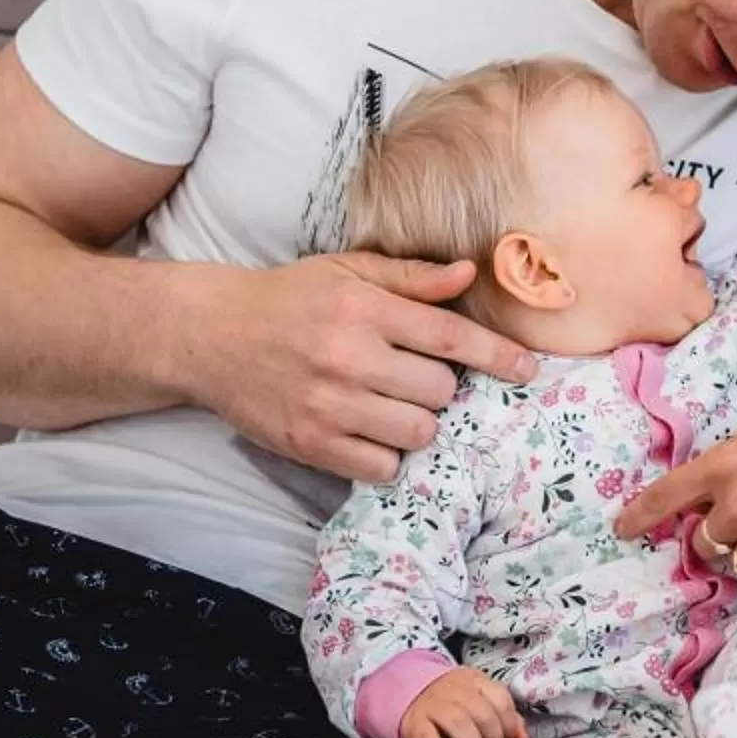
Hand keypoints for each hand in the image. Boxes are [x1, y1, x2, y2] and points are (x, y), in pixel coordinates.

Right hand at [181, 252, 537, 481]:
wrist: (208, 335)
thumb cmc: (288, 299)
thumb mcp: (347, 271)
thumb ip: (411, 277)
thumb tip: (469, 274)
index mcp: (365, 308)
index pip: (451, 337)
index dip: (497, 356)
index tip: (527, 370)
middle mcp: (349, 356)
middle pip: (441, 392)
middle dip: (440, 388)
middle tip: (414, 377)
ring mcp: (329, 404)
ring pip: (417, 432)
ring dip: (417, 423)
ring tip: (392, 405)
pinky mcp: (309, 443)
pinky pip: (381, 467)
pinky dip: (386, 456)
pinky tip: (370, 433)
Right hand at [398, 667, 528, 737]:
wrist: (407, 695)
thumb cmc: (451, 703)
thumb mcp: (479, 702)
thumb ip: (505, 719)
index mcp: (475, 681)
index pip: (501, 699)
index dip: (509, 725)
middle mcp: (454, 689)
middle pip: (482, 713)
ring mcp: (433, 704)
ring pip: (458, 723)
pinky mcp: (414, 722)